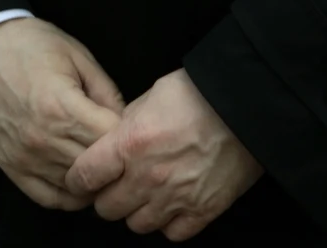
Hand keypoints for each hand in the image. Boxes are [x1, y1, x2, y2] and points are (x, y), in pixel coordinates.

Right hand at [0, 18, 124, 210]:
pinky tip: (80, 179)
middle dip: (114, 158)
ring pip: (75, 189)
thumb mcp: (78, 55)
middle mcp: (43, 140)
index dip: (127, 134)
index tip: (133, 127)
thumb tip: (126, 121)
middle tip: (123, 146)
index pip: (110, 140)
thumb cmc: (31, 45)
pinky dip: (69, 195)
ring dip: (94, 180)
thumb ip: (106, 91)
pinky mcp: (11, 169)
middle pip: (94, 167)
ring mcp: (25, 159)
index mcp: (62, 107)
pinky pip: (48, 198)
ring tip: (104, 162)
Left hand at [65, 67, 262, 239]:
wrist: (247, 105)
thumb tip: (114, 138)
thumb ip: (128, 121)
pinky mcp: (202, 211)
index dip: (79, 179)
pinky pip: (171, 233)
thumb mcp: (153, 93)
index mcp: (131, 143)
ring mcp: (175, 198)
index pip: (85, 177)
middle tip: (119, 182)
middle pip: (107, 209)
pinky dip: (169, 221)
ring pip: (137, 225)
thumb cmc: (200, 92)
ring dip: (138, 210)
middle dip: (108, 196)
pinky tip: (174, 201)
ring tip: (148, 191)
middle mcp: (148, 177)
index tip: (83, 178)